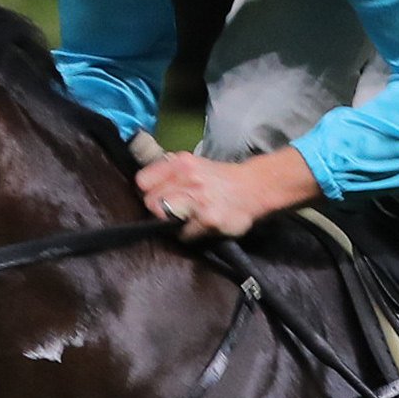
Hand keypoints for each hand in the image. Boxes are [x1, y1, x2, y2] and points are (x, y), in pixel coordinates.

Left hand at [135, 147, 320, 240]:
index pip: (143, 181)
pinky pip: (185, 233)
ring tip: (185, 219)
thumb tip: (146, 186)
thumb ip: (171, 172)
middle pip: (151, 202)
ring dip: (171, 223)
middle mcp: (188, 178)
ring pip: (164, 217)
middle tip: (174, 211)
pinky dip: (189, 234)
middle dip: (159, 210)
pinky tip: (200, 226)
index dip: (148, 192)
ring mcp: (198, 199)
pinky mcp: (207, 219)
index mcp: (182, 163)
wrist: (255, 188)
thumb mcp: (194, 165)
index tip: (157, 197)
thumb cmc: (221, 179)